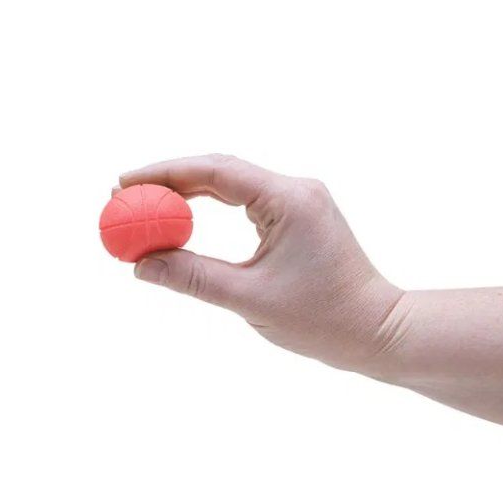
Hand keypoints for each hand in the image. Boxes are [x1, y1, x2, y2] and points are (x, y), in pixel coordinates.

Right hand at [117, 155, 406, 373]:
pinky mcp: (299, 215)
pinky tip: (184, 217)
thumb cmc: (324, 320)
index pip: (214, 170)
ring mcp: (300, 200)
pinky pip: (245, 199)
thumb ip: (192, 278)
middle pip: (219, 170)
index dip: (164, 174)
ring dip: (188, 192)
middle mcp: (296, 189)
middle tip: (124, 196)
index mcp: (289, 200)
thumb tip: (141, 265)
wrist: (378, 332)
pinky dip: (210, 206)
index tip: (124, 184)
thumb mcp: (249, 300)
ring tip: (145, 207)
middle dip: (169, 181)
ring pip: (231, 182)